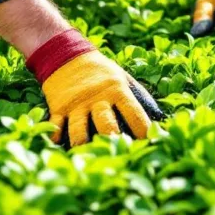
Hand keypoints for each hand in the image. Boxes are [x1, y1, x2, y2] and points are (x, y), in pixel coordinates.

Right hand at [26, 29, 164, 146]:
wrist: (68, 55)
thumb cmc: (101, 71)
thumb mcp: (121, 77)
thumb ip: (137, 95)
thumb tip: (158, 116)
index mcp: (117, 91)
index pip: (134, 112)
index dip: (143, 129)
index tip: (149, 143)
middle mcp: (97, 99)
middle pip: (106, 124)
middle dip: (113, 141)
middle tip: (119, 156)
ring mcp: (76, 104)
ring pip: (79, 129)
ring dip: (83, 144)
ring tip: (88, 158)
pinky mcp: (59, 108)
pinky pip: (56, 125)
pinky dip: (56, 137)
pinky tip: (58, 147)